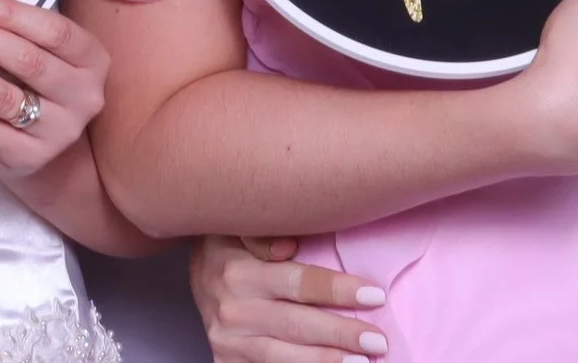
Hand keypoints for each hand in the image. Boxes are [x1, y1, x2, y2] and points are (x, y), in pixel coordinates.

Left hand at [0, 0, 107, 179]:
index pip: (53, 30)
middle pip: (26, 61)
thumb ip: (22, 34)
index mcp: (92, 60)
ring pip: (1, 96)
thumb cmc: (40, 87)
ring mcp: (58, 131)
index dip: (11, 13)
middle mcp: (83, 97)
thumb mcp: (48, 56)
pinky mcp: (28, 157)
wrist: (51, 156)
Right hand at [190, 234, 388, 361]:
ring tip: (361, 362)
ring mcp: (229, 341)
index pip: (297, 282)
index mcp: (238, 271)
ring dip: (325, 360)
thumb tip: (290, 245)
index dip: (337, 290)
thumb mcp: (241, 228)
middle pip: (295, 325)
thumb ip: (265, 232)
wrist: (199, 278)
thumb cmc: (232, 248)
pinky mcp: (227, 362)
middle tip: (378, 340)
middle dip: (340, 333)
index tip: (375, 295)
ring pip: (282, 356)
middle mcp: (233, 309)